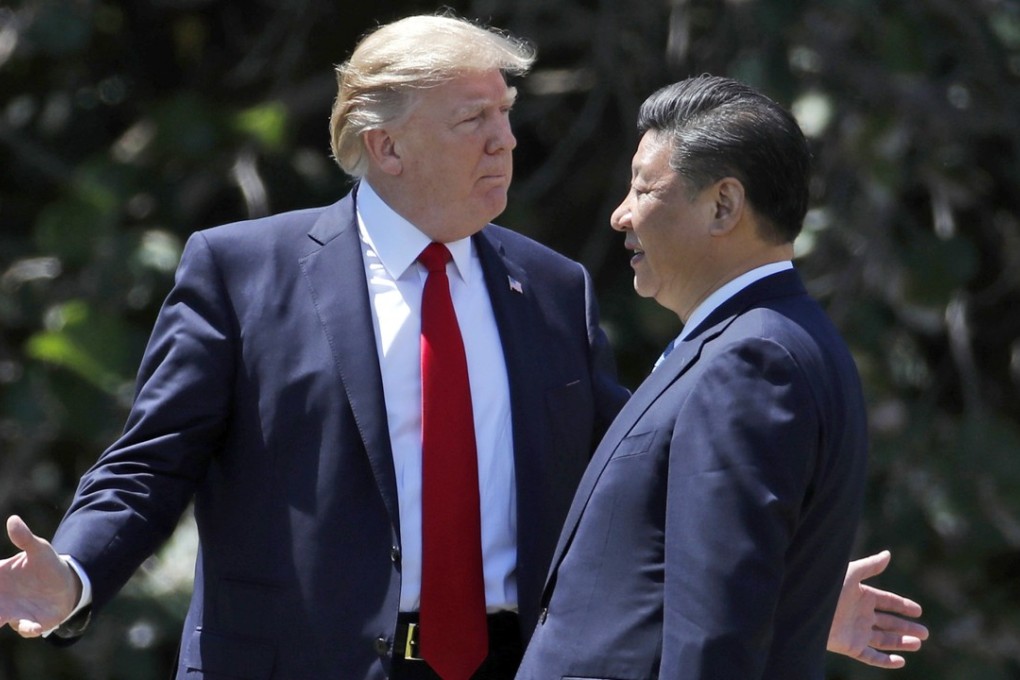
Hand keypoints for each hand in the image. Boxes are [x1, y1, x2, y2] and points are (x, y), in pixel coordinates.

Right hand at [0, 515, 79, 636]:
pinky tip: (34, 627)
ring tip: (1, 618)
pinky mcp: (30, 622)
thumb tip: (13, 519)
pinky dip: (27, 629)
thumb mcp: (39, 549)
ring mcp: (13, 611)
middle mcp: (0, 598)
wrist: (67, 584)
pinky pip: (24, 628)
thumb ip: (25, 538)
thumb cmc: (46, 565)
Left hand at [827, 550, 929, 667]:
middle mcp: (860, 614)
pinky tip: (901, 661)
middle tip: (926, 633)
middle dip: (906, 627)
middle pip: (888, 622)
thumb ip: (870, 566)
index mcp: (861, 595)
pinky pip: (870, 656)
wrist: (806, 607)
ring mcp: (855, 631)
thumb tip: (888, 554)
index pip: (887, 601)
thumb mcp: (850, 573)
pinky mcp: (849, 646)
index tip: (918, 610)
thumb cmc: (826, 587)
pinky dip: (885, 660)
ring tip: (918, 643)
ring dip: (901, 642)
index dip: (902, 606)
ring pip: (883, 639)